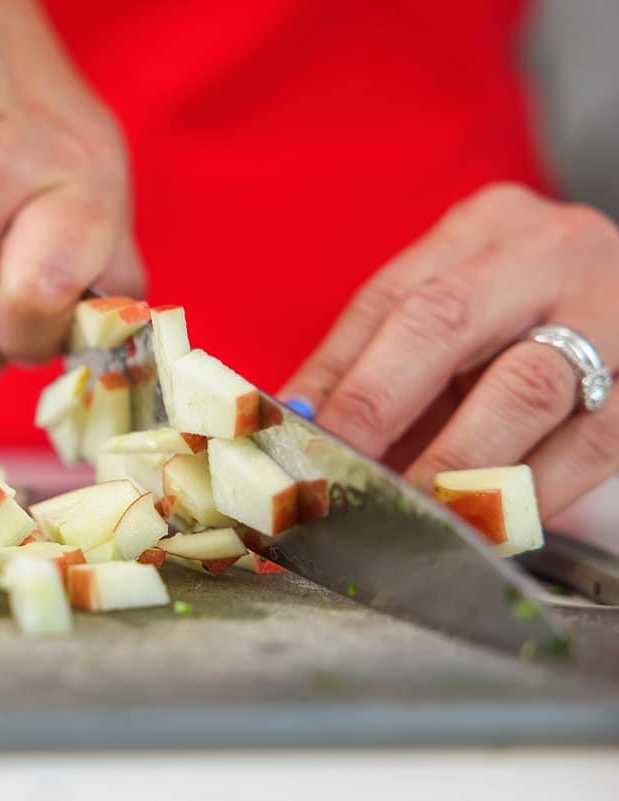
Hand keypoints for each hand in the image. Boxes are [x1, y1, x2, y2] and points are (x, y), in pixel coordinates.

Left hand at [281, 183, 618, 517]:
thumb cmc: (536, 325)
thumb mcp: (463, 319)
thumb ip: (383, 362)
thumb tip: (299, 426)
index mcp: (486, 226)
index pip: (388, 298)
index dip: (333, 371)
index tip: (291, 431)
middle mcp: (550, 252)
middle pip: (444, 322)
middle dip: (377, 406)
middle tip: (336, 472)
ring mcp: (614, 311)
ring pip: (522, 389)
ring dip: (451, 463)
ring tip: (402, 510)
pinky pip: (588, 444)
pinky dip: (527, 492)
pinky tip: (483, 522)